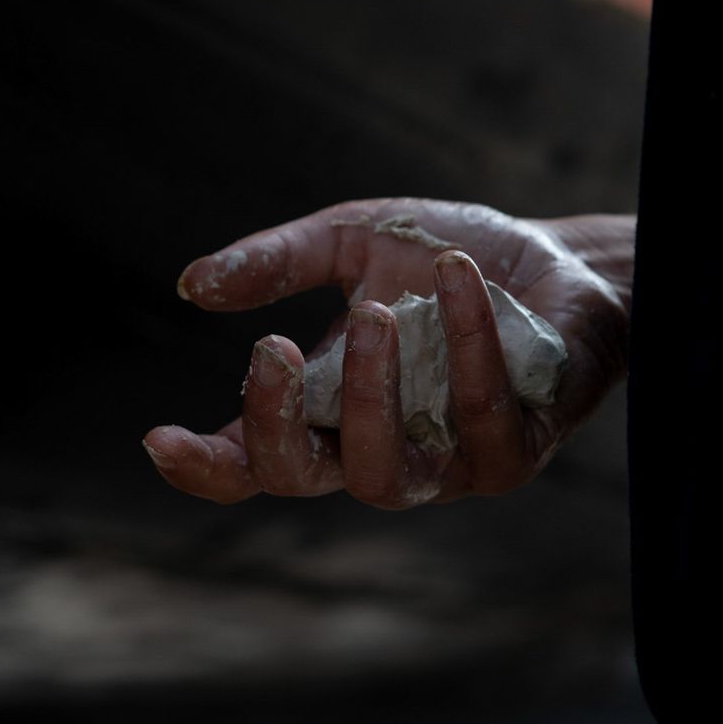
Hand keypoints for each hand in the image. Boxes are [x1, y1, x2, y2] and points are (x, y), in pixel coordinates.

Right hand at [143, 198, 632, 507]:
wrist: (562, 263)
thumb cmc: (452, 261)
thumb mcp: (354, 242)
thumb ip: (279, 264)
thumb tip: (192, 286)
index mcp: (328, 410)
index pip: (256, 461)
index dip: (206, 466)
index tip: (160, 439)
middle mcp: (381, 449)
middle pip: (302, 480)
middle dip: (275, 425)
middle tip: (270, 347)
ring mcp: (448, 463)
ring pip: (387, 477)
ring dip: (369, 398)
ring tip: (377, 312)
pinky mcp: (514, 452)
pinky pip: (480, 420)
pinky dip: (467, 347)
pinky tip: (458, 275)